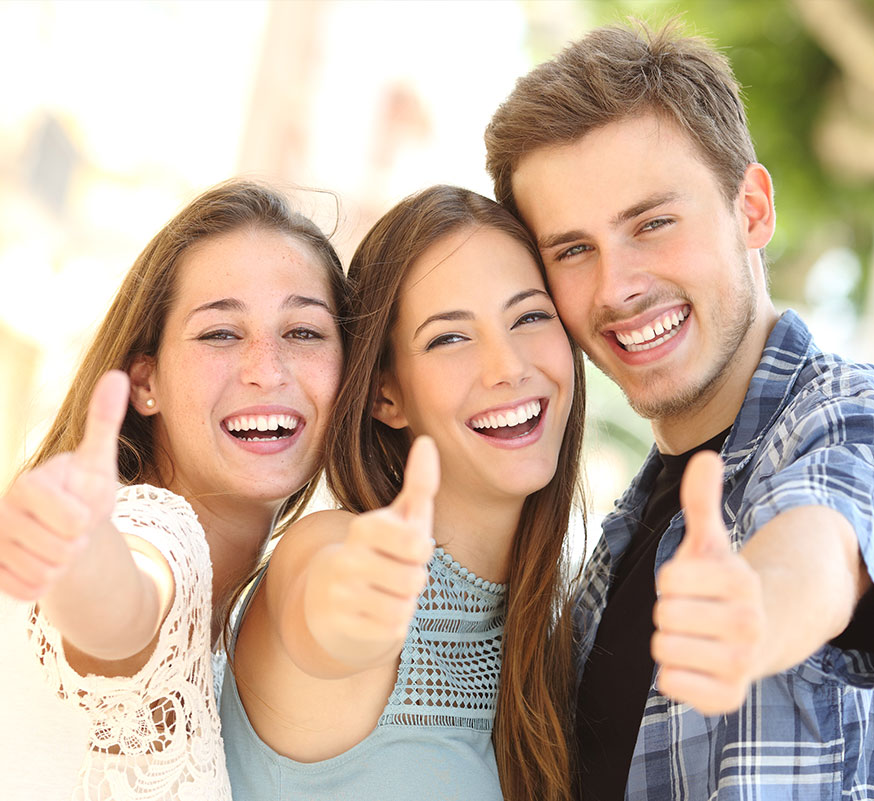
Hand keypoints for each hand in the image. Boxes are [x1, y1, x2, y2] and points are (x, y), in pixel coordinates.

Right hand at [0, 371, 128, 599]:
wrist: (67, 528)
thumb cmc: (84, 490)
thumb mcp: (99, 460)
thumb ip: (104, 421)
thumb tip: (115, 374)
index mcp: (28, 484)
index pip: (73, 520)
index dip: (86, 520)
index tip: (80, 508)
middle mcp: (1, 512)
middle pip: (61, 551)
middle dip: (77, 545)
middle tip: (71, 530)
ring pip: (46, 575)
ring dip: (62, 566)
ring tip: (58, 544)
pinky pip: (29, 592)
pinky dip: (45, 584)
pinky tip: (42, 564)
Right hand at [306, 436, 438, 651]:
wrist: (330, 598)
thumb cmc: (380, 551)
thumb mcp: (401, 517)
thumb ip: (419, 482)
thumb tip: (427, 441)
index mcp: (364, 528)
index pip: (414, 542)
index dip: (420, 548)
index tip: (407, 546)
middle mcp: (346, 559)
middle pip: (415, 578)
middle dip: (414, 578)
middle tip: (395, 572)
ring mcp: (339, 595)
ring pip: (404, 606)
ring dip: (404, 602)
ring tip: (385, 591)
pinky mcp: (340, 625)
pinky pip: (392, 630)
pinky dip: (392, 624)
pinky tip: (374, 612)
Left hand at [652, 450, 765, 715]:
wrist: (753, 636)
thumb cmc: (718, 584)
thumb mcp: (708, 542)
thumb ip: (700, 501)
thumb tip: (705, 456)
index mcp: (742, 581)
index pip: (668, 580)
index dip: (670, 580)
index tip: (692, 584)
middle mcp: (749, 624)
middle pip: (663, 614)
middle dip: (668, 611)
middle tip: (692, 613)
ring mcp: (742, 664)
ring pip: (662, 649)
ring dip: (668, 642)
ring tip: (692, 637)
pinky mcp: (727, 699)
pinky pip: (670, 684)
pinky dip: (671, 674)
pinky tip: (692, 664)